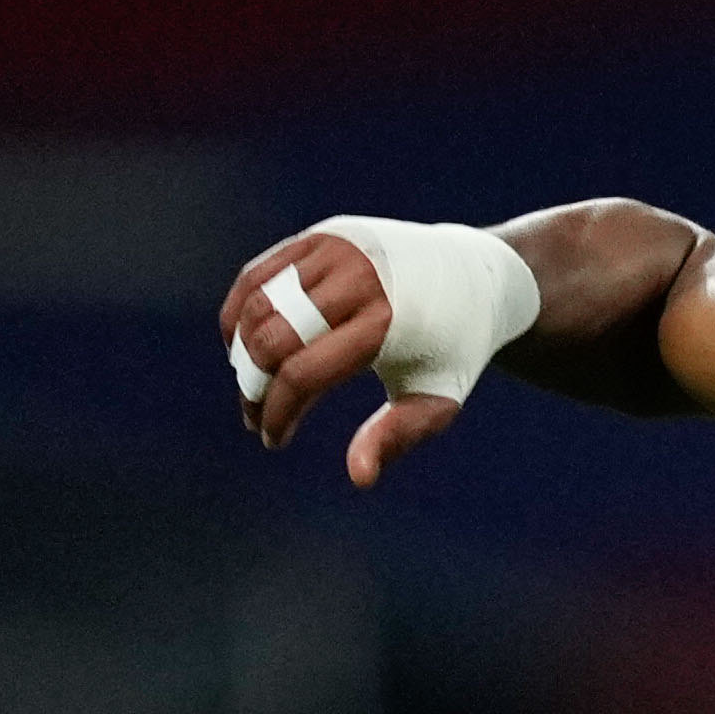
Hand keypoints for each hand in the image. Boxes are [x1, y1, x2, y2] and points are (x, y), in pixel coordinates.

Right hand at [220, 228, 463, 486]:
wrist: (474, 277)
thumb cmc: (452, 349)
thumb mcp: (439, 397)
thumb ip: (399, 435)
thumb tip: (358, 477)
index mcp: (386, 322)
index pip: (305, 372)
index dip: (278, 411)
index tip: (272, 439)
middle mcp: (356, 278)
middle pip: (272, 338)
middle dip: (253, 385)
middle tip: (254, 416)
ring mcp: (335, 248)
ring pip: (258, 303)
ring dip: (241, 351)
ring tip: (250, 386)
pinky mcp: (319, 236)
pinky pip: (258, 275)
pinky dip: (240, 312)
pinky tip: (241, 347)